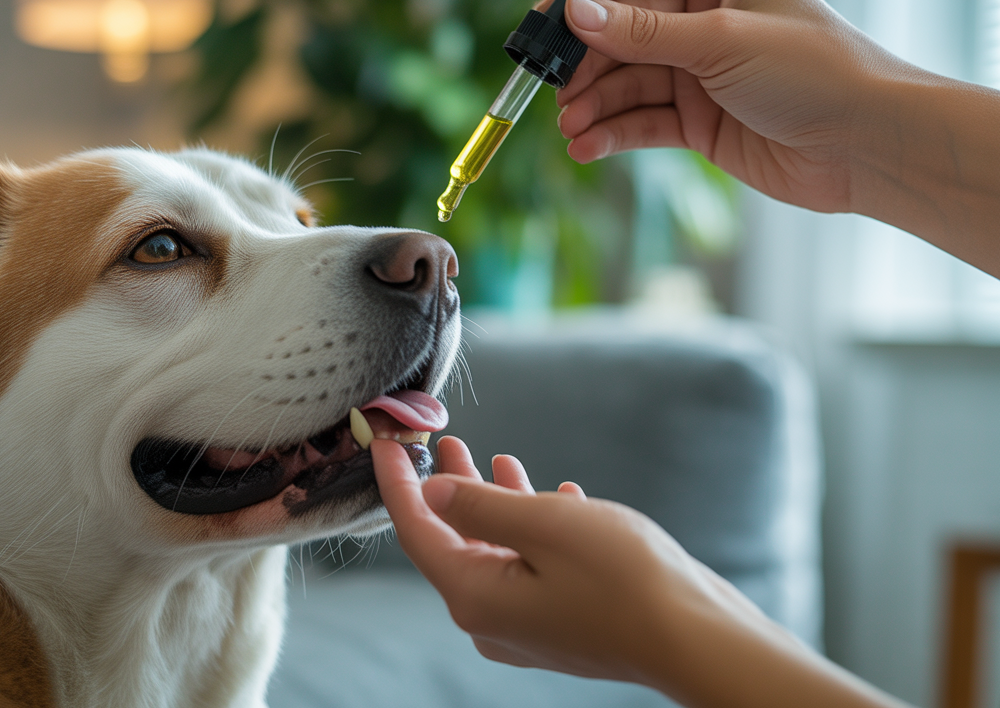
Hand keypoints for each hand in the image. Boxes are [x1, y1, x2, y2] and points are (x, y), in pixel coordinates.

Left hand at [370, 436, 757, 684]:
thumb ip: (479, 506)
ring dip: (493, 504)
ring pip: (494, 552)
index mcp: (472, 596)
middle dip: (447, 488)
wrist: (697, 639)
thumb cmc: (622, 579)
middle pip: (451, 542)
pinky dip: (533, 531)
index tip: (384, 441)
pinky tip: (556, 497)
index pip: (416, 529)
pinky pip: (529, 569)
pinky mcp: (559, 626)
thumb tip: (433, 492)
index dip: (397, 481)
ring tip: (493, 457)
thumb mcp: (542, 525)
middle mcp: (490, 619)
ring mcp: (525, 628)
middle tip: (444, 440)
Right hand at [551, 0, 907, 214]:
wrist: (866, 145)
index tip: (549, 19)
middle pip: (621, 28)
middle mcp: (705, 15)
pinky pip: (641, 120)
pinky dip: (612, 132)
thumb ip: (643, 32)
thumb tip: (576, 14)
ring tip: (568, 126)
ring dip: (593, 102)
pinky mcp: (698, 119)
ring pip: (626, 79)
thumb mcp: (721, 40)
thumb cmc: (815, 72)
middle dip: (585, 59)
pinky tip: (586, 147)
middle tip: (549, 84)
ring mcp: (699, 69)